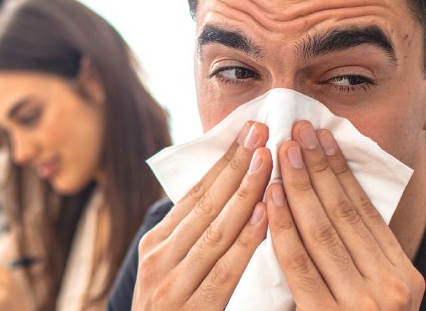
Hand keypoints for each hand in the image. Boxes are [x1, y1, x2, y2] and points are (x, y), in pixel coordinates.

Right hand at [132, 121, 272, 309]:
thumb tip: (226, 192)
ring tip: (269, 160)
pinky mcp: (191, 310)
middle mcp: (158, 260)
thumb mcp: (170, 270)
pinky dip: (247, 239)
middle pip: (205, 204)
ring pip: (215, 230)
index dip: (224, 161)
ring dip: (246, 192)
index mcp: (155, 245)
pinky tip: (267, 214)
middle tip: (263, 131)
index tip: (248, 132)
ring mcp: (172, 286)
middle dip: (237, 164)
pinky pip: (225, 269)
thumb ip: (193, 237)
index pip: (194, 194)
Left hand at [267, 121, 424, 310]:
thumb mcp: (377, 296)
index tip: (324, 138)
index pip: (368, 214)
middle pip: (345, 215)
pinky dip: (283, 226)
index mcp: (405, 276)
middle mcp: (391, 287)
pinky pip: (299, 263)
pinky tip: (270, 197)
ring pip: (322, 232)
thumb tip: (334, 206)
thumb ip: (362, 262)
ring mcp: (362, 304)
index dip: (342, 173)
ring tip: (284, 151)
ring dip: (300, 186)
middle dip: (319, 168)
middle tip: (299, 131)